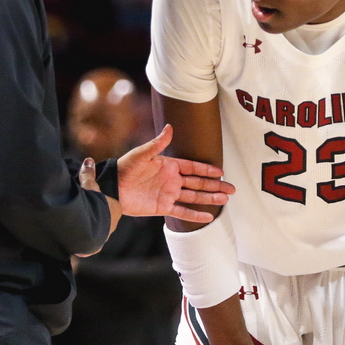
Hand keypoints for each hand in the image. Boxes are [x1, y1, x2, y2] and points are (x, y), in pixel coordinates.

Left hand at [117, 125, 233, 222]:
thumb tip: (170, 127)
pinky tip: (208, 217)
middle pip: (198, 183)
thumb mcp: (142, 153)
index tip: (221, 172)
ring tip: (225, 200)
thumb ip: (158, 143)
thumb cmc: (125, 167)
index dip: (207, 169)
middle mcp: (171, 180)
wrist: (112, 188)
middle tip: (232, 189)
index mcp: (169, 166)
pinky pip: (182, 212)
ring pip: (194, 197)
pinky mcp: (162, 207)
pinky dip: (195, 215)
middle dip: (215, 186)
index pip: (193, 167)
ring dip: (209, 199)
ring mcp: (168, 194)